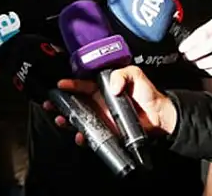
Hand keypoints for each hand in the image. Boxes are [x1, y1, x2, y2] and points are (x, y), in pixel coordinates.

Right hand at [44, 66, 177, 145]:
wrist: (160, 117)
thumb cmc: (149, 94)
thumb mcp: (137, 75)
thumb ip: (124, 74)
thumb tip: (112, 86)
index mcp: (103, 88)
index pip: (82, 84)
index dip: (70, 84)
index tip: (60, 85)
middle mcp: (99, 102)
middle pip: (74, 102)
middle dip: (60, 103)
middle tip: (51, 104)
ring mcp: (101, 118)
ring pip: (77, 118)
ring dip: (66, 120)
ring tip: (60, 120)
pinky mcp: (106, 132)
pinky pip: (90, 135)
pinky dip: (82, 137)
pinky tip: (79, 137)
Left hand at [179, 15, 211, 76]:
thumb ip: (207, 29)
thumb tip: (191, 40)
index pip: (203, 34)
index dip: (190, 43)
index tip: (183, 48)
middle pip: (207, 48)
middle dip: (193, 55)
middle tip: (187, 57)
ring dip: (202, 64)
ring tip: (196, 64)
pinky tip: (208, 70)